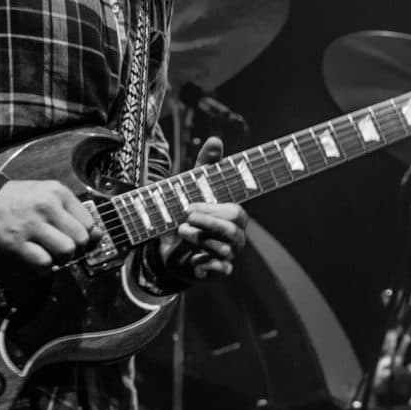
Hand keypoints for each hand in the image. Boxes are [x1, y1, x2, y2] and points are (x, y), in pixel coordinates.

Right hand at [0, 179, 98, 267]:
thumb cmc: (17, 199)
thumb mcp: (47, 194)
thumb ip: (72, 211)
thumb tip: (98, 234)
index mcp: (57, 192)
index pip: (88, 221)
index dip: (86, 234)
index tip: (75, 237)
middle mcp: (47, 207)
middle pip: (80, 238)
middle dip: (75, 248)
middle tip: (63, 247)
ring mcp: (31, 226)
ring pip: (66, 251)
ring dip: (62, 258)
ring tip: (51, 253)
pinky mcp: (17, 243)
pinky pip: (44, 263)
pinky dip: (44, 267)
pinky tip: (38, 260)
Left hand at [155, 136, 250, 282]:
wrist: (174, 250)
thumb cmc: (191, 216)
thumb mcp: (194, 188)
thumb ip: (206, 166)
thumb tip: (215, 139)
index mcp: (232, 214)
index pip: (234, 210)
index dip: (215, 208)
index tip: (190, 206)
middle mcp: (236, 234)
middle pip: (232, 228)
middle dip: (207, 221)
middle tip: (184, 213)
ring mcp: (229, 253)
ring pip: (225, 248)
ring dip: (201, 239)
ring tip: (181, 231)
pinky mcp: (219, 270)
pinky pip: (222, 270)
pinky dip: (207, 265)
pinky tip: (195, 260)